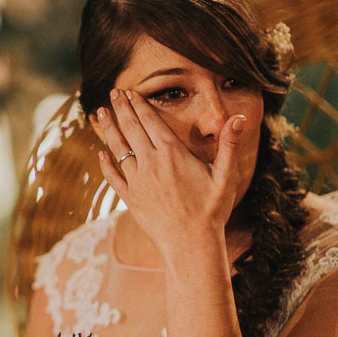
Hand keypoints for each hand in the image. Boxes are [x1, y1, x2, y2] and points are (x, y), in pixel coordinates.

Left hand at [93, 88, 246, 257]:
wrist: (191, 244)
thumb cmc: (212, 211)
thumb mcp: (226, 176)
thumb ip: (229, 145)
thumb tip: (238, 118)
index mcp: (172, 154)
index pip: (150, 122)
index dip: (138, 105)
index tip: (129, 92)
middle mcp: (151, 164)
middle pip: (131, 129)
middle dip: (120, 109)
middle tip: (112, 93)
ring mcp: (138, 182)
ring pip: (118, 149)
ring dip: (108, 129)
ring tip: (100, 113)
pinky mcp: (130, 199)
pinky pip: (114, 177)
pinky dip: (106, 164)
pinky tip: (101, 154)